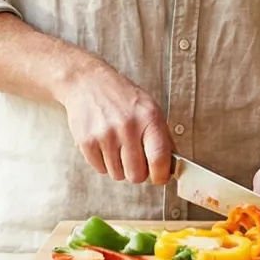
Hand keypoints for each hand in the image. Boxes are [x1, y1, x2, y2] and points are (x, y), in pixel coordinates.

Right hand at [55, 58, 172, 184]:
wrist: (87, 83)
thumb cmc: (122, 97)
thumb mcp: (149, 108)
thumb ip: (163, 136)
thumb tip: (172, 165)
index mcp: (148, 118)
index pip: (159, 159)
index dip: (161, 175)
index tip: (159, 177)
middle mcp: (127, 127)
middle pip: (136, 175)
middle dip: (137, 172)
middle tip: (135, 160)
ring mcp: (105, 135)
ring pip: (117, 175)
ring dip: (119, 167)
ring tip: (117, 147)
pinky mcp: (86, 142)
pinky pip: (100, 169)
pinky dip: (103, 162)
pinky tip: (104, 144)